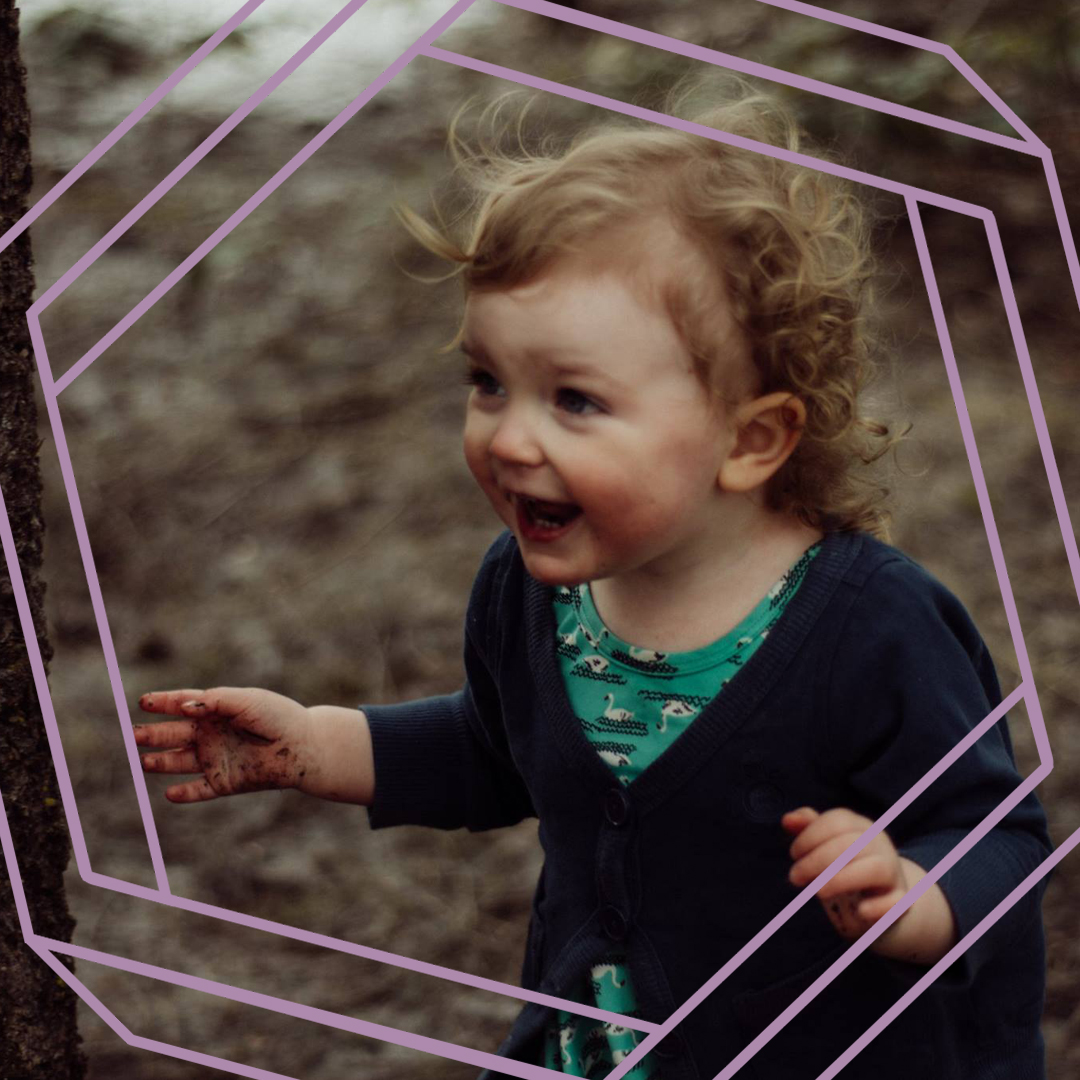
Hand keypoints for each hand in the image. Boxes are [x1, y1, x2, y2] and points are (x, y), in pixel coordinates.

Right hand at [135, 687, 314, 802]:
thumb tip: (183, 705)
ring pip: (179, 762)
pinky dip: (184, 794)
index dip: (162, 702)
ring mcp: (215, 759)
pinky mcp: (224, 782)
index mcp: (216, 711)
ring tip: (142, 761)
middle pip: (174, 734)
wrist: (303, 747)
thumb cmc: (278, 717)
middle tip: (134, 735)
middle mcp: (211, 735)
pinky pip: (199, 790)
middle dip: (153, 734)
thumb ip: (216, 701)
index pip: (183, 704)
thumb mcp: (247, 701)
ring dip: (160, 762)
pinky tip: (170, 793)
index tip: (142, 702)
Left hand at [781, 806, 957, 963]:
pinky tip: (859, 911)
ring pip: (876, 868)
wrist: (883, 900)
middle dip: (817, 860)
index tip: (794, 854)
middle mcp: (881, 845)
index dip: (811, 836)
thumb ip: (808, 829)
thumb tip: (787, 820)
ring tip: (818, 892)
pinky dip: (878, 907)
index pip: (838, 820)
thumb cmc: (847, 866)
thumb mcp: (827, 845)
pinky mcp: (902, 902)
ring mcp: (894, 873)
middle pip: (851, 844)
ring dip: (842, 879)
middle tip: (795, 877)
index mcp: (862, 827)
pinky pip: (898, 902)